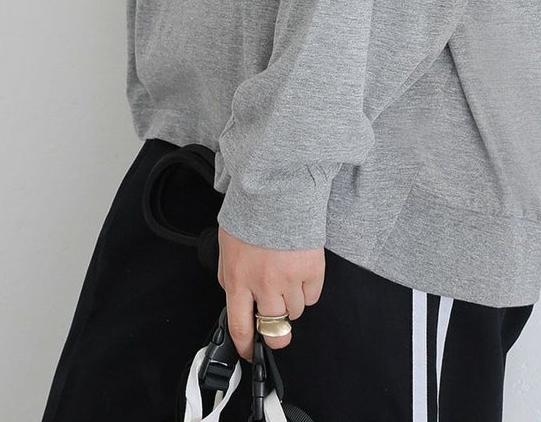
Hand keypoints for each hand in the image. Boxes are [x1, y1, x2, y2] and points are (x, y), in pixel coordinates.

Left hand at [217, 224, 325, 362]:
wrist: (277, 186)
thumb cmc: (250, 212)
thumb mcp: (227, 247)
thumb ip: (229, 277)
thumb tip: (236, 302)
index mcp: (237, 279)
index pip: (240, 327)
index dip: (246, 347)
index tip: (251, 353)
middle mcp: (263, 284)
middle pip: (274, 330)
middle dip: (276, 335)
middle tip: (277, 329)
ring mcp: (289, 278)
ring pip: (295, 313)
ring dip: (291, 303)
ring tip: (286, 280)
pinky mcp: (312, 268)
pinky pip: (313, 296)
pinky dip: (308, 289)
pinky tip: (300, 270)